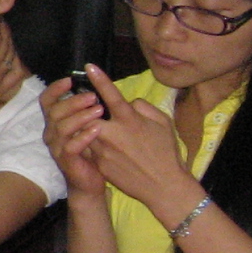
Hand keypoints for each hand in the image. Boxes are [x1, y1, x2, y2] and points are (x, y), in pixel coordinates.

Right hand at [42, 73, 106, 198]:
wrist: (88, 183)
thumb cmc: (89, 152)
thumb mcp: (86, 126)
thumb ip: (85, 110)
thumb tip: (95, 89)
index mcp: (54, 122)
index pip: (46, 101)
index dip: (55, 88)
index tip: (70, 79)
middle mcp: (51, 133)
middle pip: (54, 111)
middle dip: (74, 101)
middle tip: (93, 96)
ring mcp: (57, 148)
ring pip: (61, 127)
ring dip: (81, 116)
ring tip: (99, 110)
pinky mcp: (66, 161)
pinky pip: (70, 146)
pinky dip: (83, 136)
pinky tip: (97, 129)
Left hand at [68, 64, 191, 209]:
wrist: (163, 186)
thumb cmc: (166, 153)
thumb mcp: (163, 123)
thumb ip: (144, 107)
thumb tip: (130, 102)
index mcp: (130, 120)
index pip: (111, 94)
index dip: (100, 79)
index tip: (89, 66)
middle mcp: (112, 133)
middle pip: (88, 114)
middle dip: (87, 111)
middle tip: (93, 111)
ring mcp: (103, 150)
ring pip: (85, 132)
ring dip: (89, 129)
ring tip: (103, 133)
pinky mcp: (98, 164)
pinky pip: (88, 149)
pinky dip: (92, 146)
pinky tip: (107, 151)